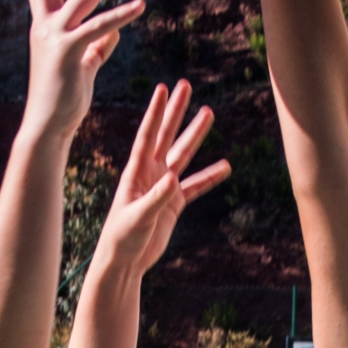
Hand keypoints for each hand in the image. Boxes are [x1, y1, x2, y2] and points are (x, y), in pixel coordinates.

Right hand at [11, 0, 144, 142]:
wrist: (49, 126)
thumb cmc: (64, 99)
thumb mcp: (83, 66)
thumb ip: (98, 46)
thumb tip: (114, 32)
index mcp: (46, 26)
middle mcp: (46, 25)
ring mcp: (56, 37)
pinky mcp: (70, 52)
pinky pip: (100, 28)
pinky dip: (121, 16)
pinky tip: (140, 7)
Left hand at [94, 81, 230, 274]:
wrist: (124, 261)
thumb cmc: (122, 238)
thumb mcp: (138, 217)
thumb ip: (156, 198)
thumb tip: (174, 179)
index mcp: (136, 172)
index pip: (148, 135)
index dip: (156, 112)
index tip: (164, 88)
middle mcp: (150, 174)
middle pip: (166, 136)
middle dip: (177, 112)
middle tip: (187, 86)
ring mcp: (163, 187)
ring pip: (183, 155)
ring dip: (195, 135)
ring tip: (209, 113)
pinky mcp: (172, 204)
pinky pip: (195, 186)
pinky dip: (209, 177)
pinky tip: (225, 166)